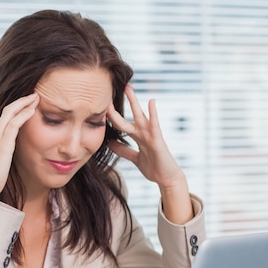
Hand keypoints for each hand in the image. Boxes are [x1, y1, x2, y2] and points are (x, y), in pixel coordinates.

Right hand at [0, 93, 38, 200]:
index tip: (26, 107)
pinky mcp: (3, 142)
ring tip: (36, 98)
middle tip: (33, 97)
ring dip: (25, 103)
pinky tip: (33, 109)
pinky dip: (25, 114)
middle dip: (21, 102)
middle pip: (6, 110)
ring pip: (11, 112)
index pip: (1, 118)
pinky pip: (15, 122)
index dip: (15, 111)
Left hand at [107, 85, 192, 223]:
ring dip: (133, 102)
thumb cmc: (154, 168)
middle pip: (129, 115)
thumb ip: (123, 150)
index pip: (121, 124)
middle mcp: (143, 133)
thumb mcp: (134, 158)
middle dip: (120, 103)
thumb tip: (109, 143)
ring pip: (139, 116)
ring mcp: (151, 135)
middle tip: (112, 88)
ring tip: (128, 88)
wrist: (167, 179)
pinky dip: (153, 113)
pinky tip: (152, 101)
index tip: (100, 105)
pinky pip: (155, 125)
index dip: (111, 116)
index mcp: (137, 137)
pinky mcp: (158, 140)